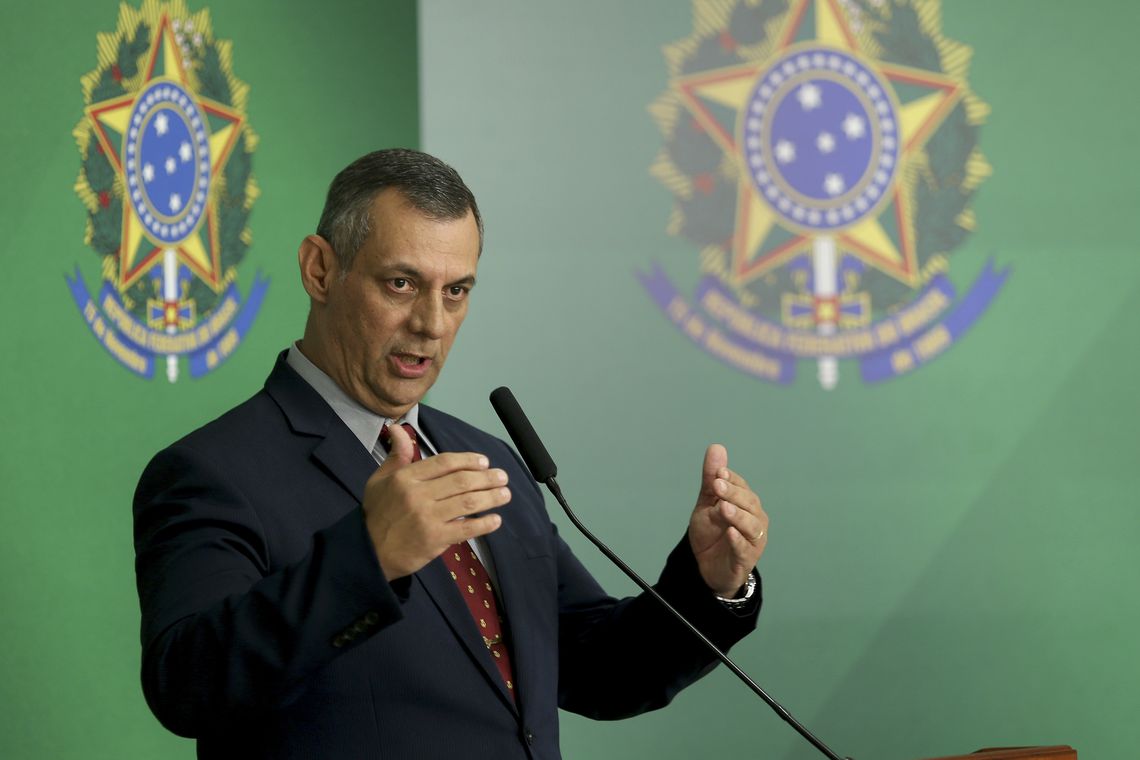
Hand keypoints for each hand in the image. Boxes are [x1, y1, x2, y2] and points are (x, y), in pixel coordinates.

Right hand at [363, 424, 510, 579]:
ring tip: (505, 494)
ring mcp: (427, 518)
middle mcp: (418, 495)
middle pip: (461, 481)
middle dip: (487, 477)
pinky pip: (466, 529)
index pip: (444, 462)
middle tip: (502, 477)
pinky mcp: (435, 539)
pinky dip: (484, 524)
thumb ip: (397, 456)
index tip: (484, 462)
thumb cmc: (377, 514)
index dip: (468, 460)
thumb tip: (398, 428)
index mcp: (405, 478)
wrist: (368, 553)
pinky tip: (496, 520)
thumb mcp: (379, 480)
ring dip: (491, 497)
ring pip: (467, 502)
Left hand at [688, 444, 767, 596]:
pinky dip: (738, 541)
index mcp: (747, 503)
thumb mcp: (707, 503)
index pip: (742, 487)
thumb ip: (711, 479)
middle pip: (749, 504)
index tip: (718, 473)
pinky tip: (730, 533)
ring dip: (738, 516)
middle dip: (734, 494)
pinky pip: (744, 549)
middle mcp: (755, 519)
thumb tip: (716, 447)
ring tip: (724, 508)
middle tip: (718, 485)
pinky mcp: (746, 559)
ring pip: (751, 526)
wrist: (706, 566)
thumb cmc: (711, 532)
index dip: (731, 480)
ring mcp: (753, 540)